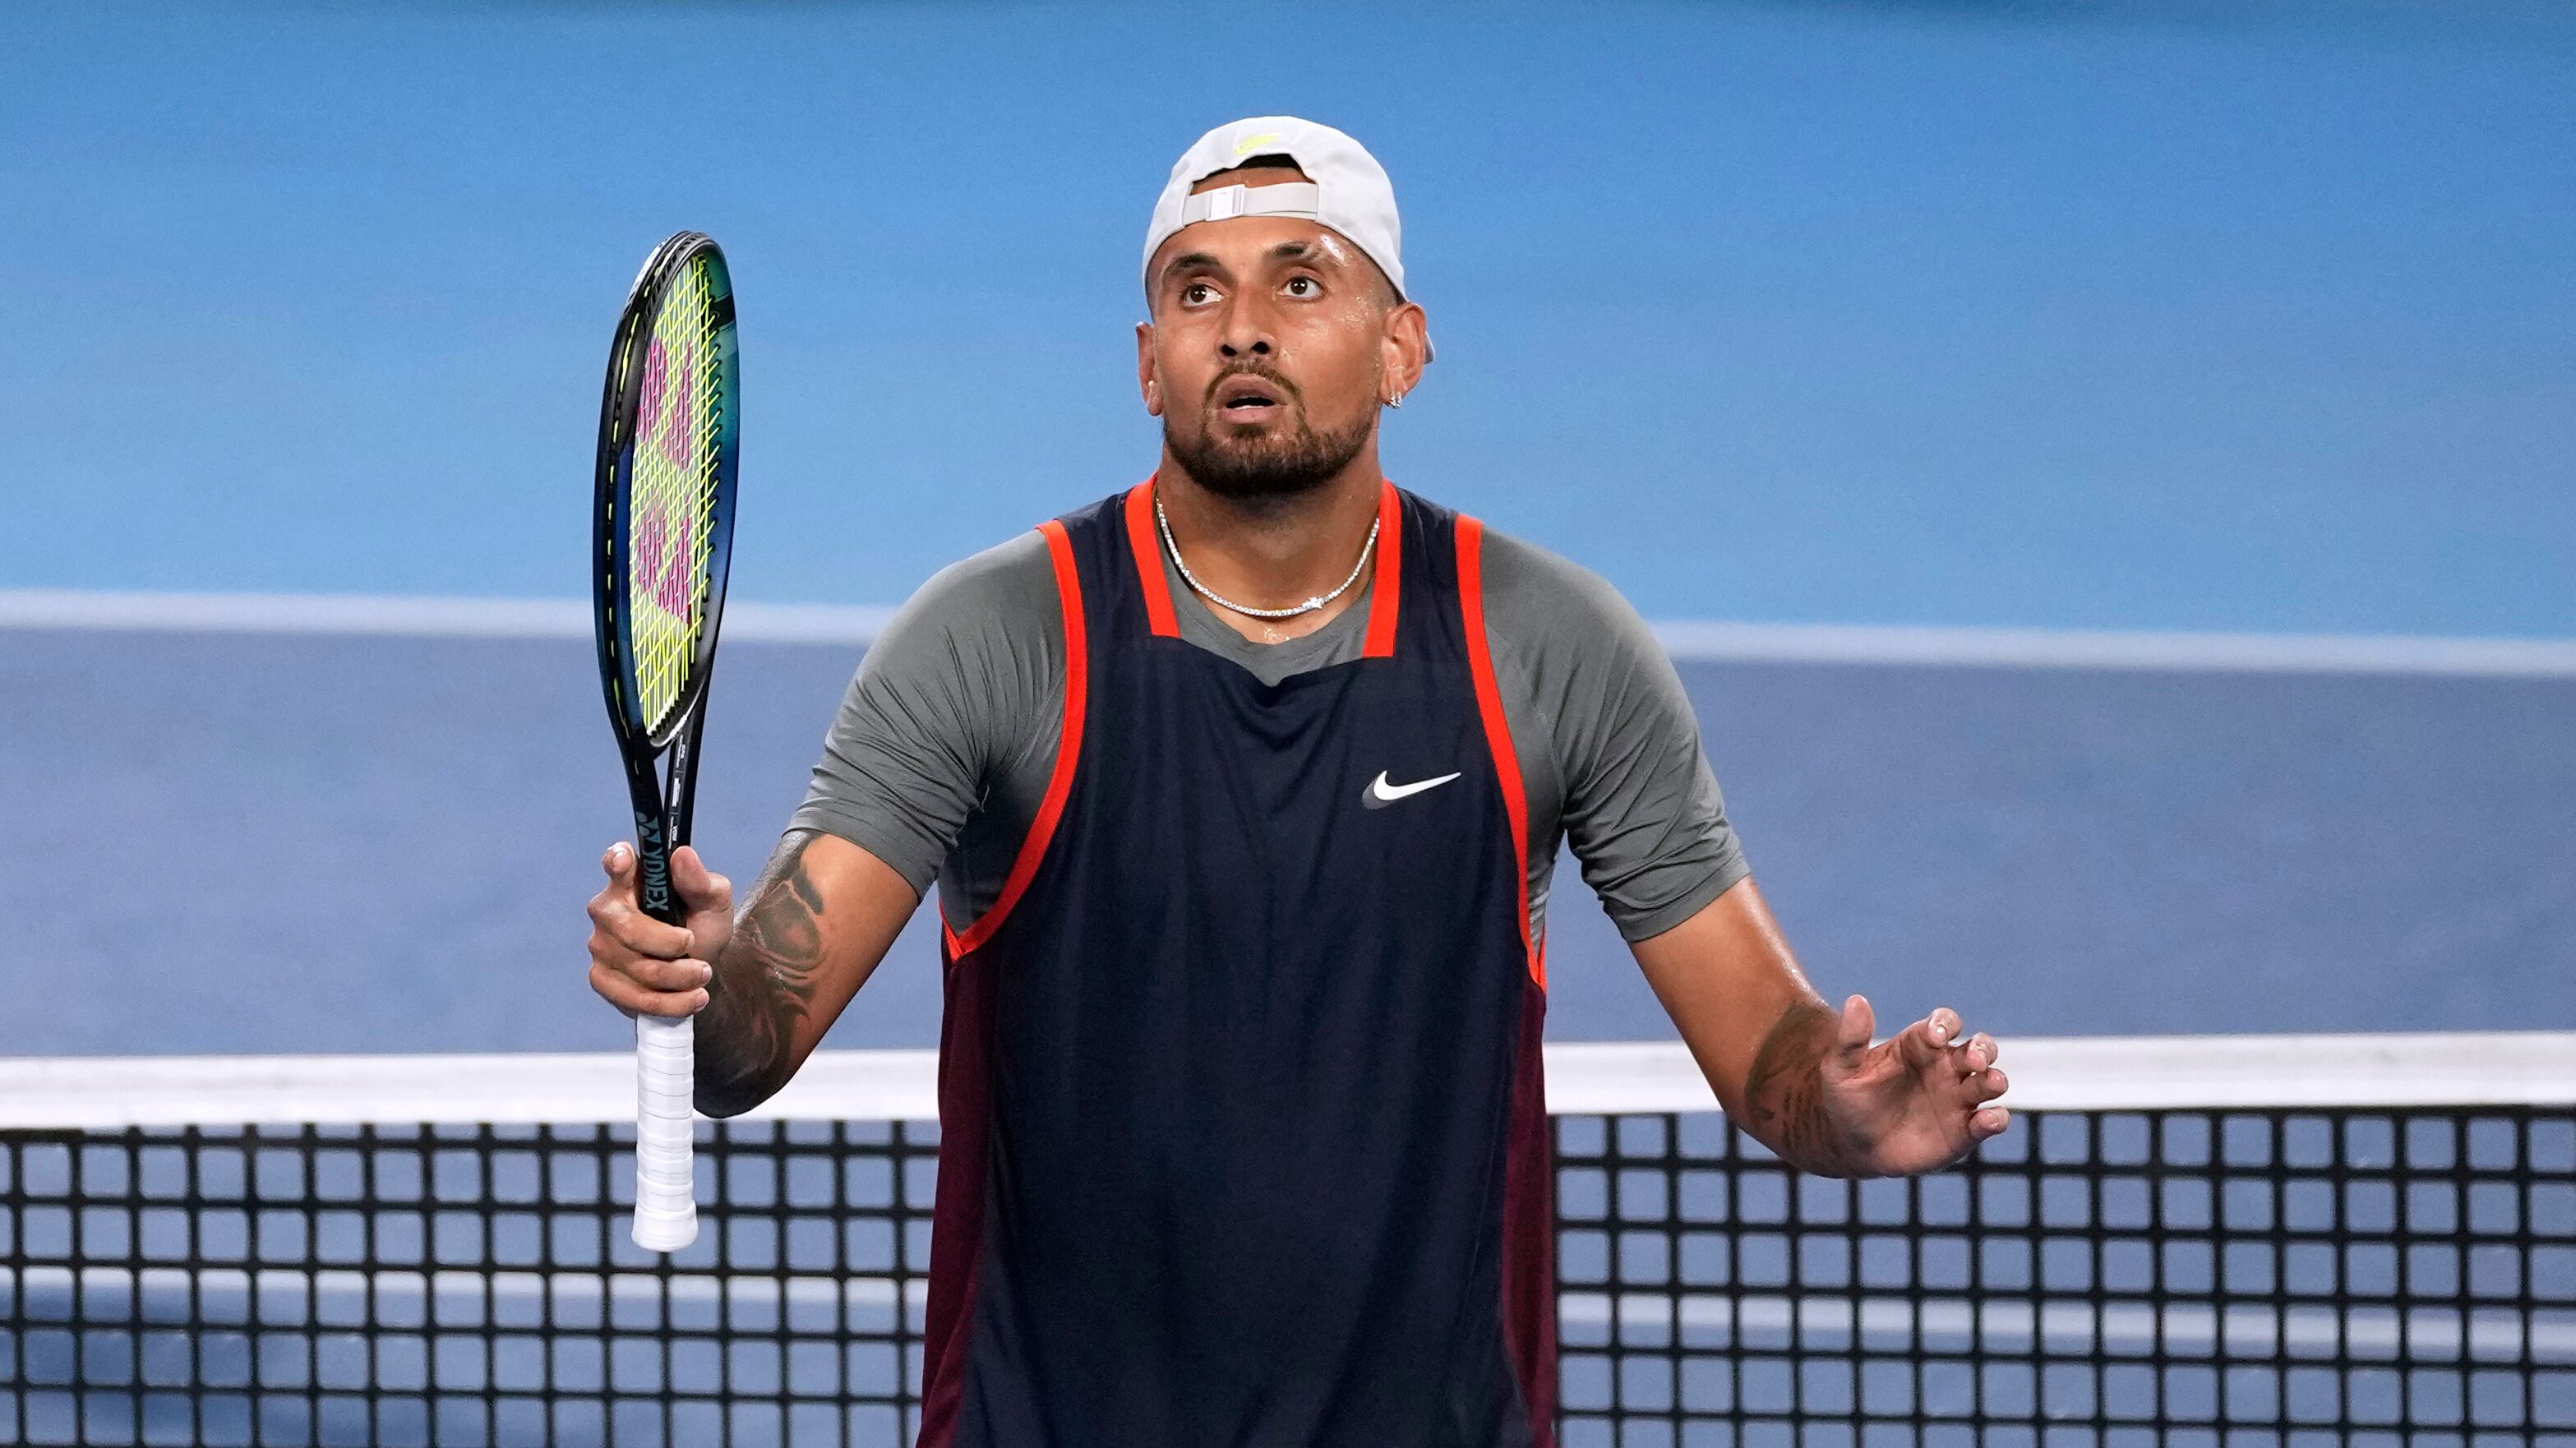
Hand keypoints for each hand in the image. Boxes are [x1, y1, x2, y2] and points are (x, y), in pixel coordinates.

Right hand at [585, 843, 733, 1018]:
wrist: (700, 967)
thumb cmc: (701, 924)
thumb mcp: (714, 901)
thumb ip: (701, 881)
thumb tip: (683, 856)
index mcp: (632, 881)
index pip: (617, 864)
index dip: (617, 861)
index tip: (625, 860)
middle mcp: (608, 911)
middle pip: (629, 929)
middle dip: (671, 944)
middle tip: (695, 943)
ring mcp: (601, 947)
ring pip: (640, 968)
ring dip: (681, 975)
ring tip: (703, 973)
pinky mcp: (602, 979)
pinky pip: (636, 998)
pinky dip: (673, 1002)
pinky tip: (694, 997)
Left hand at [1819, 996, 2008, 1175]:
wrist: (1850, 1143)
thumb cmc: (1847, 1099)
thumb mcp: (1840, 1067)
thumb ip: (1851, 1037)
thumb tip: (1856, 1000)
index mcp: (1919, 1045)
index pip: (1944, 1023)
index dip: (1945, 1024)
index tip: (1935, 1035)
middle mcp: (1945, 1067)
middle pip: (1980, 1048)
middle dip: (1983, 1049)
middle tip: (1974, 1059)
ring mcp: (1958, 1099)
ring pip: (1991, 1081)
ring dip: (1995, 1079)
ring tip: (1990, 1082)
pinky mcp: (1964, 1131)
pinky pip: (1990, 1121)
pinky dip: (1997, 1119)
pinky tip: (1988, 1120)